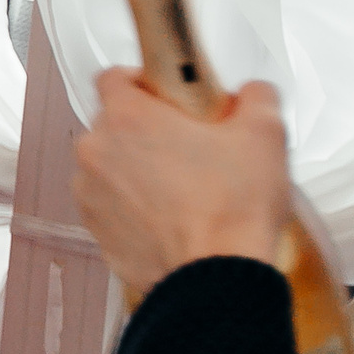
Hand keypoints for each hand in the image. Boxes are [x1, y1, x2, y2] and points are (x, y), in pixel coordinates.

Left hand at [74, 69, 288, 289]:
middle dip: (148, 129)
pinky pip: (112, 205)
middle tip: (190, 144)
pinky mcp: (95, 230)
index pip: (113, 77)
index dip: (143, 80)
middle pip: (114, 124)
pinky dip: (134, 205)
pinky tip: (172, 216)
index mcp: (127, 118)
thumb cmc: (231, 208)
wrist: (213, 276)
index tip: (167, 93)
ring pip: (111, 166)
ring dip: (139, 169)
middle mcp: (96, 152)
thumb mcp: (263, 133)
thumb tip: (250, 94)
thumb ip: (254, 98)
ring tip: (186, 186)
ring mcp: (89, 194)